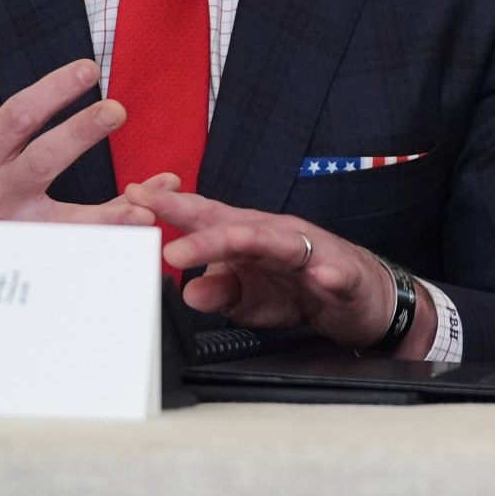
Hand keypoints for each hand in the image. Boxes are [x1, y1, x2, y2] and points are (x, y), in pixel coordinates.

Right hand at [0, 20, 150, 225]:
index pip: (18, 117)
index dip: (53, 91)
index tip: (88, 68)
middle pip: (43, 161)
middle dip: (81, 133)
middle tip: (117, 109)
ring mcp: (18, 224)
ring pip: (70, 218)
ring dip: (112, 208)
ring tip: (151, 191)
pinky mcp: (37, 246)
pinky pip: (82, 239)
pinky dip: (115, 228)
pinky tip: (145, 215)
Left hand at [126, 177, 434, 353]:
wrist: (362, 299)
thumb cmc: (301, 290)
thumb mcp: (250, 299)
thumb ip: (219, 291)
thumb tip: (188, 291)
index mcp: (248, 237)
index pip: (205, 216)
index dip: (170, 206)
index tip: (132, 196)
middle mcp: (276, 235)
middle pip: (233, 226)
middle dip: (197, 229)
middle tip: (163, 240)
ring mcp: (311, 251)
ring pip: (278, 242)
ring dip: (247, 242)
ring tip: (217, 245)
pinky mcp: (343, 273)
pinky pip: (336, 272)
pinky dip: (329, 273)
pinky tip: (321, 277)